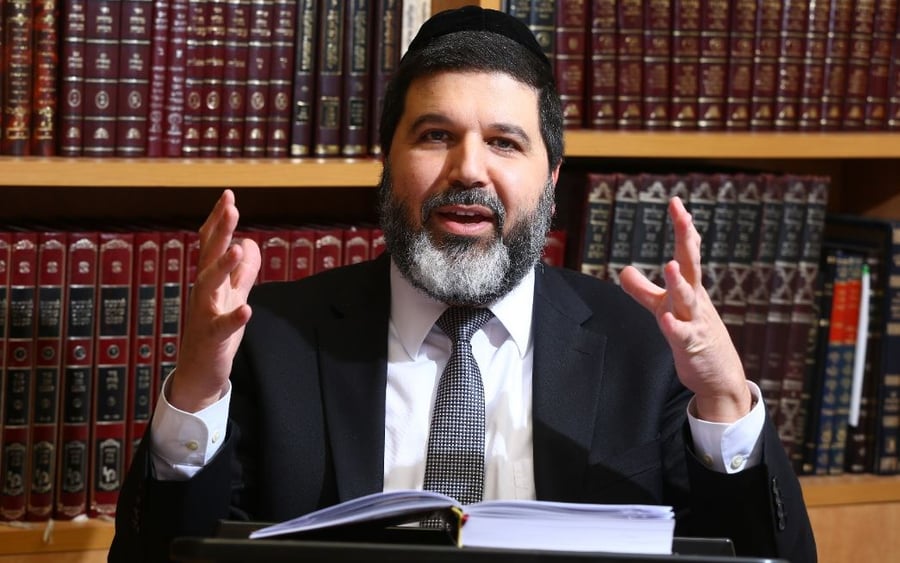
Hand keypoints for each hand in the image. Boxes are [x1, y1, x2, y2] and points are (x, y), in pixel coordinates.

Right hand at [169, 189, 260, 411]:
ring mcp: (204, 315)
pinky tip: (246, 309)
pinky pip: (221, 327)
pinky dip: (233, 318)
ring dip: (222, 267)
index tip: (228, 195)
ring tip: (236, 248)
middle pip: (209, 256)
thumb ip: (242, 271)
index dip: (219, 221)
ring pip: (209, 286)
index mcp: (210, 281)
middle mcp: (203, 293)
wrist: (199, 374)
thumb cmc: (215, 333)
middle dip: (220, 231)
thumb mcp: (233, 296)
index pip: (212, 245)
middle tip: (231, 207)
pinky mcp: (210, 339)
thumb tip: (250, 242)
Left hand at [619, 196, 751, 421]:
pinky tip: (664, 319)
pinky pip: (681, 335)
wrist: (719, 375)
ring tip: (670, 264)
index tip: (676, 203)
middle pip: (692, 265)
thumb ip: (643, 290)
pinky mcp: (691, 346)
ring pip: (687, 299)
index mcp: (690, 287)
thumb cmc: (693, 334)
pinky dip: (674, 326)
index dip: (683, 229)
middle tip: (684, 217)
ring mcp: (695, 322)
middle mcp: (695, 299)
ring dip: (679, 282)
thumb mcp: (664, 308)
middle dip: (687, 241)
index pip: (688, 252)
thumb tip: (623, 270)